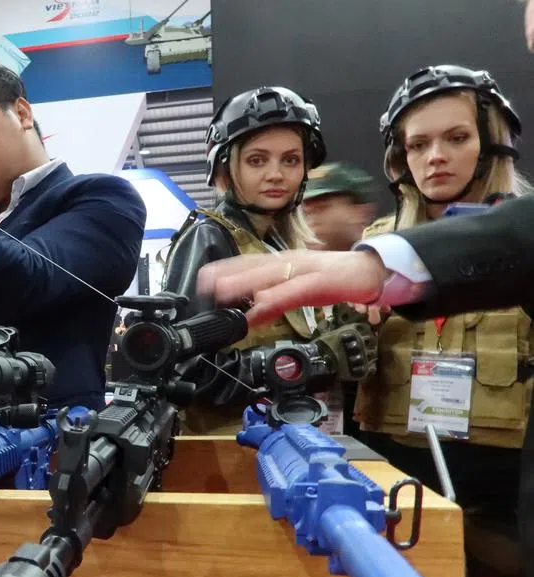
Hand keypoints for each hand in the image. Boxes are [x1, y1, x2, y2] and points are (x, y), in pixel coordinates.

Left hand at [196, 250, 388, 326]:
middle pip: (254, 266)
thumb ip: (275, 302)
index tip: (202, 277)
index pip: (250, 263)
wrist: (374, 272)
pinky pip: (294, 290)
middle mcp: (291, 262)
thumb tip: (251, 314)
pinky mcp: (321, 281)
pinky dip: (276, 297)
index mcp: (285, 262)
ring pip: (269, 275)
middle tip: (202, 283)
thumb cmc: (336, 280)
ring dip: (244, 282)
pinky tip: (261, 303)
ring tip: (221, 291)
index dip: (226, 269)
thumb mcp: (300, 292)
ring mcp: (305, 269)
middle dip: (227, 274)